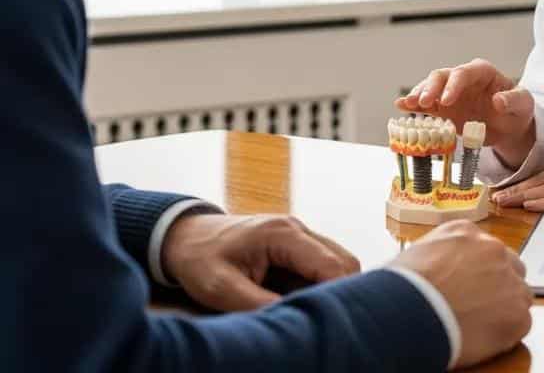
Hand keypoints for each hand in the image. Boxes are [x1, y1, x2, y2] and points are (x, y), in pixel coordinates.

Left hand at [162, 212, 360, 311]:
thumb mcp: (220, 288)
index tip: (336, 322)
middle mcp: (298, 230)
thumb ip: (257, 303)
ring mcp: (299, 236)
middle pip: (344, 261)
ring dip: (332, 289)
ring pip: (338, 262)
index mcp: (283, 234)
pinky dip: (321, 286)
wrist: (188, 236)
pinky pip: (322, 265)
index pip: (332, 264)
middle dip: (344, 292)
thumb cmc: (201, 259)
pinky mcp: (295, 246)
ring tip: (316, 318)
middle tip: (329, 324)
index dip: (340, 294)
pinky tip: (305, 306)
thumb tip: (294, 320)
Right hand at [390, 220, 531, 368]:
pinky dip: (507, 333)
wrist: (409, 311)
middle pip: (509, 266)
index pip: (485, 248)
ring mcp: (508, 279)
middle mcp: (492, 249)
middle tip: (480, 304)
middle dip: (499, 283)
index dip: (480, 269)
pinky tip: (485, 338)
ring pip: (519, 293)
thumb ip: (439, 253)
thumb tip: (437, 268)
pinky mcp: (516, 312)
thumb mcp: (417, 253)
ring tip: (481, 324)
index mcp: (466, 232)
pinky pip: (521, 322)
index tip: (471, 284)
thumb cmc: (402, 286)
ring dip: (505, 307)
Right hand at [395, 58, 536, 169]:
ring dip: (418, 94)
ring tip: (407, 104)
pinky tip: (401, 105)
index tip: (446, 101)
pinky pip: (426, 103)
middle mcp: (463, 79)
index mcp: (482, 72)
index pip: (464, 73)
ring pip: (430, 86)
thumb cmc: (517, 110)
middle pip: (442, 76)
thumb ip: (512, 100)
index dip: (453, 85)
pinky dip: (413, 104)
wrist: (510, 126)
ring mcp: (450, 92)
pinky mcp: (442, 107)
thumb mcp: (523, 104)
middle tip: (423, 103)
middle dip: (431, 88)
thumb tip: (498, 100)